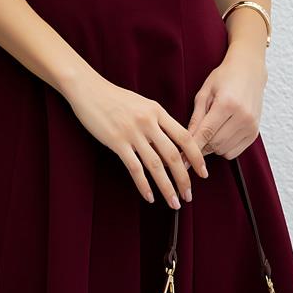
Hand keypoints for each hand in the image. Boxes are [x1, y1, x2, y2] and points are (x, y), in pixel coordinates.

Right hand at [63, 71, 209, 206]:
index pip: (184, 137)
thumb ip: (158, 122)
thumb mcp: (143, 104)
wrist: (89, 90)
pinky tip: (149, 197)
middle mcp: (148, 122)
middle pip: (173, 155)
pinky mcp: (116, 142)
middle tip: (189, 195)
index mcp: (158, 111)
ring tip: (174, 202)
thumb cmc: (115, 98)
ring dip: (167, 187)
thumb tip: (171, 144)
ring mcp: (132, 133)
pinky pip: (134, 168)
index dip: (197, 157)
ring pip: (156, 165)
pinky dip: (143, 185)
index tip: (203, 173)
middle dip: (184, 179)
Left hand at [186, 43, 267, 158]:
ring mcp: (251, 125)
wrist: (249, 70)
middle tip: (195, 138)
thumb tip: (186, 141)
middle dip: (201, 146)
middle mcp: (242, 116)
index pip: (206, 133)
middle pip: (214, 144)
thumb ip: (196, 118)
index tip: (181, 159)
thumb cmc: (225, 77)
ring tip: (211, 130)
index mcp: (227, 104)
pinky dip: (224, 148)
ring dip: (212, 147)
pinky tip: (222, 134)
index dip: (192, 148)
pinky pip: (234, 152)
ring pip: (223, 150)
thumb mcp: (204, 93)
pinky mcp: (255, 132)